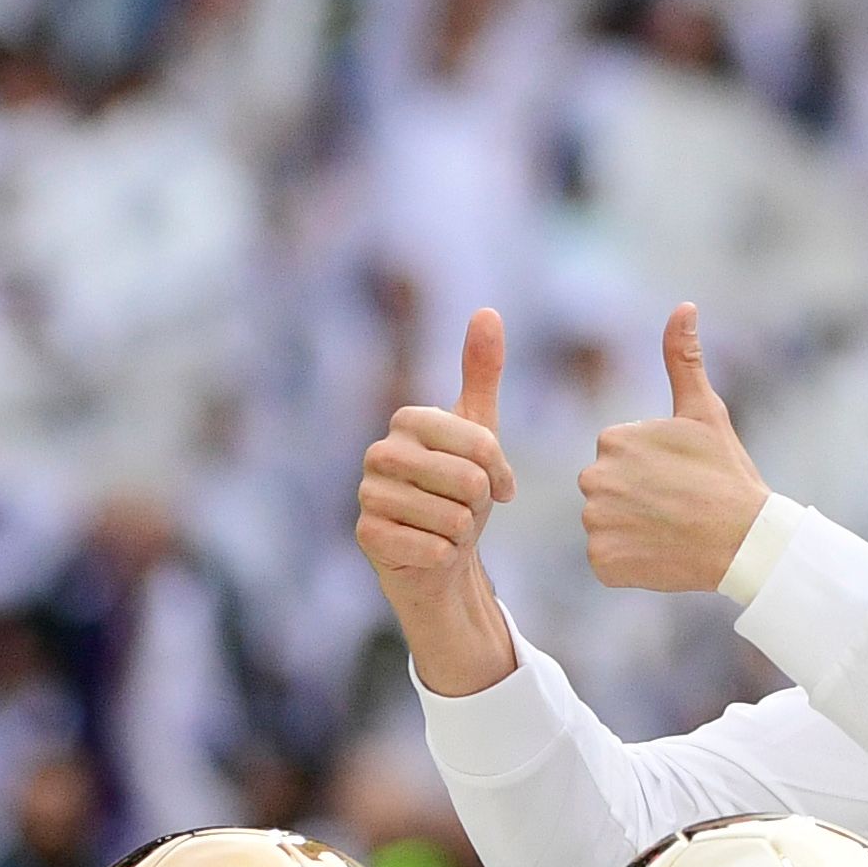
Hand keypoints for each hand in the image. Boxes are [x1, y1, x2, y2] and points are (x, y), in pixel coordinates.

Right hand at [356, 307, 523, 696]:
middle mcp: (380, 451)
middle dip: (479, 504)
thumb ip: (481, 370)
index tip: (496, 484)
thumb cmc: (459, 489)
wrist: (439, 552)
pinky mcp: (366, 537)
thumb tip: (487, 311)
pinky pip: (434, 549)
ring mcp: (368, 494)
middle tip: (465, 508)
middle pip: (468, 481)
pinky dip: (445, 556)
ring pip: (452, 519)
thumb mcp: (479, 429)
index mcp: (408, 419)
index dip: (501, 473)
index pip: (482, 444)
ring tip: (446, 526)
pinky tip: (431, 550)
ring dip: (462, 531)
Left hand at [580, 304, 770, 592]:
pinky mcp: (602, 562)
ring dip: (632, 530)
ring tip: (671, 530)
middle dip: (636, 498)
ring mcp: (596, 523)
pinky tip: (660, 554)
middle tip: (677, 506)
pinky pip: (606, 560)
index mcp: (613, 440)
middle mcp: (594, 478)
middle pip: (607, 490)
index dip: (650, 469)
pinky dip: (629, 562)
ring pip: (606, 524)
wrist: (747, 541)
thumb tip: (683, 306)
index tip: (681, 478)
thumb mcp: (706, 412)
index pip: (618, 457)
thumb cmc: (728, 474)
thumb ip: (683, 359)